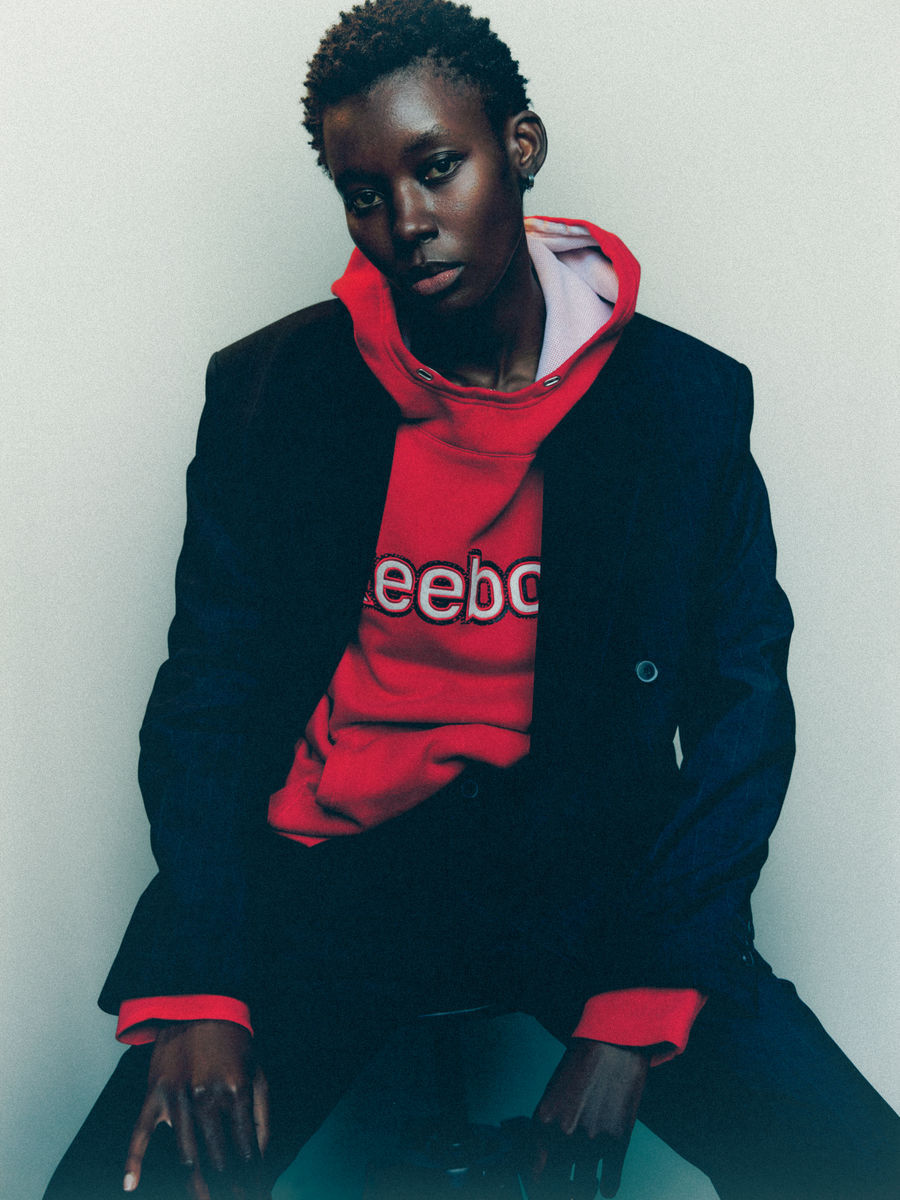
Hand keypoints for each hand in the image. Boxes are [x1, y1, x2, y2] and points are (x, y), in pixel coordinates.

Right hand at [123, 1020, 269, 1199]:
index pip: (246, 1151)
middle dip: (230, 1189)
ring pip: (187, 1156)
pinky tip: (132, 1184)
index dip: (252, 1180)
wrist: (200, 1005)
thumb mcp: (257, 1073)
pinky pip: (140, 1132)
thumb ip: (260, 1117)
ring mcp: (178, 1097)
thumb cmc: (234, 1043)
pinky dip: (133, 1160)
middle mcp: (206, 1097)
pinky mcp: (155, 1094)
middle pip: (219, 1160)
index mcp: (236, 1091)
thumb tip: (260, 1157)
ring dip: (198, 1187)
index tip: (256, 1195)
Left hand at [529, 1040, 649, 1198]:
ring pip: (582, 1189)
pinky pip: (609, 1185)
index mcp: (541, 1123)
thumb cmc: (580, 1065)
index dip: (537, 1186)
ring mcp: (592, 1142)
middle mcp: (563, 1136)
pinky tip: (604, 1183)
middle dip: (559, 1189)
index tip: (542, 1186)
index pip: (532, 1175)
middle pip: (555, 1186)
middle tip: (563, 1185)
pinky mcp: (617, 1143)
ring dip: (582, 1190)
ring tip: (583, 1183)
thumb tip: (541, 1161)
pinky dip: (606, 1188)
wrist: (613, 1043)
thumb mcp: (551, 1096)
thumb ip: (545, 1129)